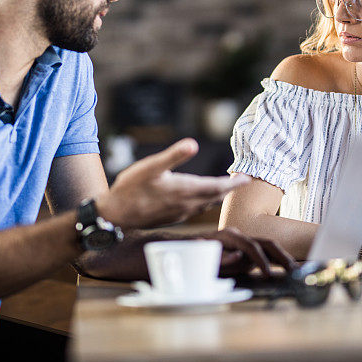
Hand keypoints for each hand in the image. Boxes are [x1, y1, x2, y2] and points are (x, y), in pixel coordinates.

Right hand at [98, 139, 249, 228]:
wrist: (115, 215)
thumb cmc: (130, 188)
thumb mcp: (151, 166)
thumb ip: (174, 156)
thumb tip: (193, 143)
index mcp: (185, 190)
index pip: (217, 186)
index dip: (233, 183)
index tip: (247, 178)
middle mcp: (186, 204)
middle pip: (215, 196)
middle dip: (229, 189)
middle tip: (242, 181)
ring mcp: (179, 213)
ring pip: (206, 205)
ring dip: (218, 196)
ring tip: (225, 188)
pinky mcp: (171, 217)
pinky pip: (196, 209)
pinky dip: (205, 202)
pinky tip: (201, 198)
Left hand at [202, 227, 296, 276]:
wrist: (186, 247)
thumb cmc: (193, 253)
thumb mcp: (203, 256)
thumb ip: (220, 257)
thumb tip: (239, 256)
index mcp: (230, 236)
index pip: (251, 246)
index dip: (260, 260)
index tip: (267, 273)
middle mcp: (240, 236)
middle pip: (266, 242)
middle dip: (281, 255)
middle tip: (292, 269)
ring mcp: (244, 243)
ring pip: (269, 247)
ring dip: (283, 258)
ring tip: (296, 270)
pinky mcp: (247, 252)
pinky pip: (265, 254)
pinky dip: (277, 260)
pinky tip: (287, 268)